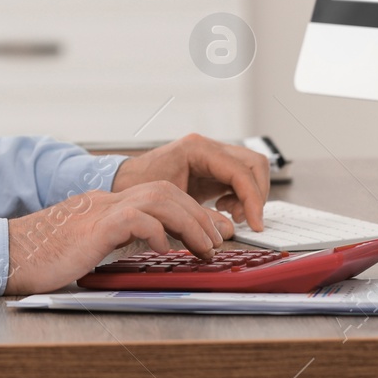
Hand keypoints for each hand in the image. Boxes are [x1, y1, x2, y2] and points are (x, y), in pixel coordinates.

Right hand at [5, 183, 233, 294]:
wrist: (8, 253)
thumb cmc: (43, 257)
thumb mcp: (89, 247)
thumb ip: (115, 242)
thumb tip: (148, 249)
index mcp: (107, 205)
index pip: (159, 195)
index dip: (190, 212)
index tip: (209, 234)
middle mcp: (106, 201)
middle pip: (166, 190)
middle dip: (198, 214)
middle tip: (217, 240)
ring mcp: (100, 210)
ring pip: (159, 199)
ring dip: (189, 222)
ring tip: (204, 247)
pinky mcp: (93, 226)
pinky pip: (134, 218)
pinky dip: (157, 231)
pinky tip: (165, 248)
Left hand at [110, 133, 271, 232]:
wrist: (120, 181)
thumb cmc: (138, 187)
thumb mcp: (169, 203)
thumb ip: (201, 215)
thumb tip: (231, 229)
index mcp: (197, 149)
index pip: (239, 171)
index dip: (253, 199)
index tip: (256, 225)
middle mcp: (207, 147)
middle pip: (254, 164)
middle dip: (256, 195)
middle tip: (248, 220)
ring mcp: (211, 156)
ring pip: (250, 170)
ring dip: (250, 196)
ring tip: (232, 215)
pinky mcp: (212, 168)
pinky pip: (239, 178)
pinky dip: (241, 196)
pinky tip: (224, 209)